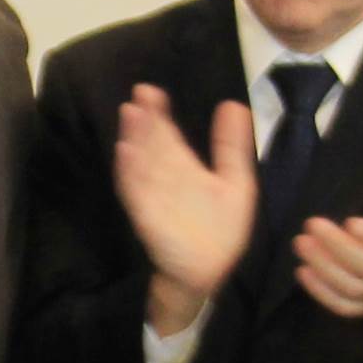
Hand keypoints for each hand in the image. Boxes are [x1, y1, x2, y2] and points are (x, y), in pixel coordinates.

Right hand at [113, 83, 256, 332]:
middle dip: (145, 121)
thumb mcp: (236, 182)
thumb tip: (233, 103)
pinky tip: (125, 154)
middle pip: (152, 144)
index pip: (168, 135)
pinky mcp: (148, 216)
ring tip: (131, 115)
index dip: (159, 114)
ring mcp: (154, 196)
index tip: (151, 91)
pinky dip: (130, 174)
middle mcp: (166, 178)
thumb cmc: (221, 229)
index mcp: (184, 167)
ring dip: (135, 140)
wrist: (209, 271)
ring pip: (141, 163)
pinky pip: (137, 193)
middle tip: (138, 95)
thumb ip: (232, 146)